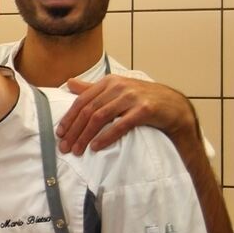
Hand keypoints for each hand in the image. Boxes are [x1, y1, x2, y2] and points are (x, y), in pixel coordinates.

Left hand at [56, 76, 197, 154]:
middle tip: (65, 147)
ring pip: (100, 117)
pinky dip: (106, 137)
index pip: (82, 101)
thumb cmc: (141, 99)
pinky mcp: (144, 110)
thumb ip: (92, 89)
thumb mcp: (116, 89)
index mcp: (109, 81)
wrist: (174, 106)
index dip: (69, 118)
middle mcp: (119, 87)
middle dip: (74, 131)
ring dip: (86, 136)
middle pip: (89, 110)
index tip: (59, 133)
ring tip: (77, 150)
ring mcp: (132, 97)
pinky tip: (96, 147)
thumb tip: (69, 83)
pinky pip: (120, 125)